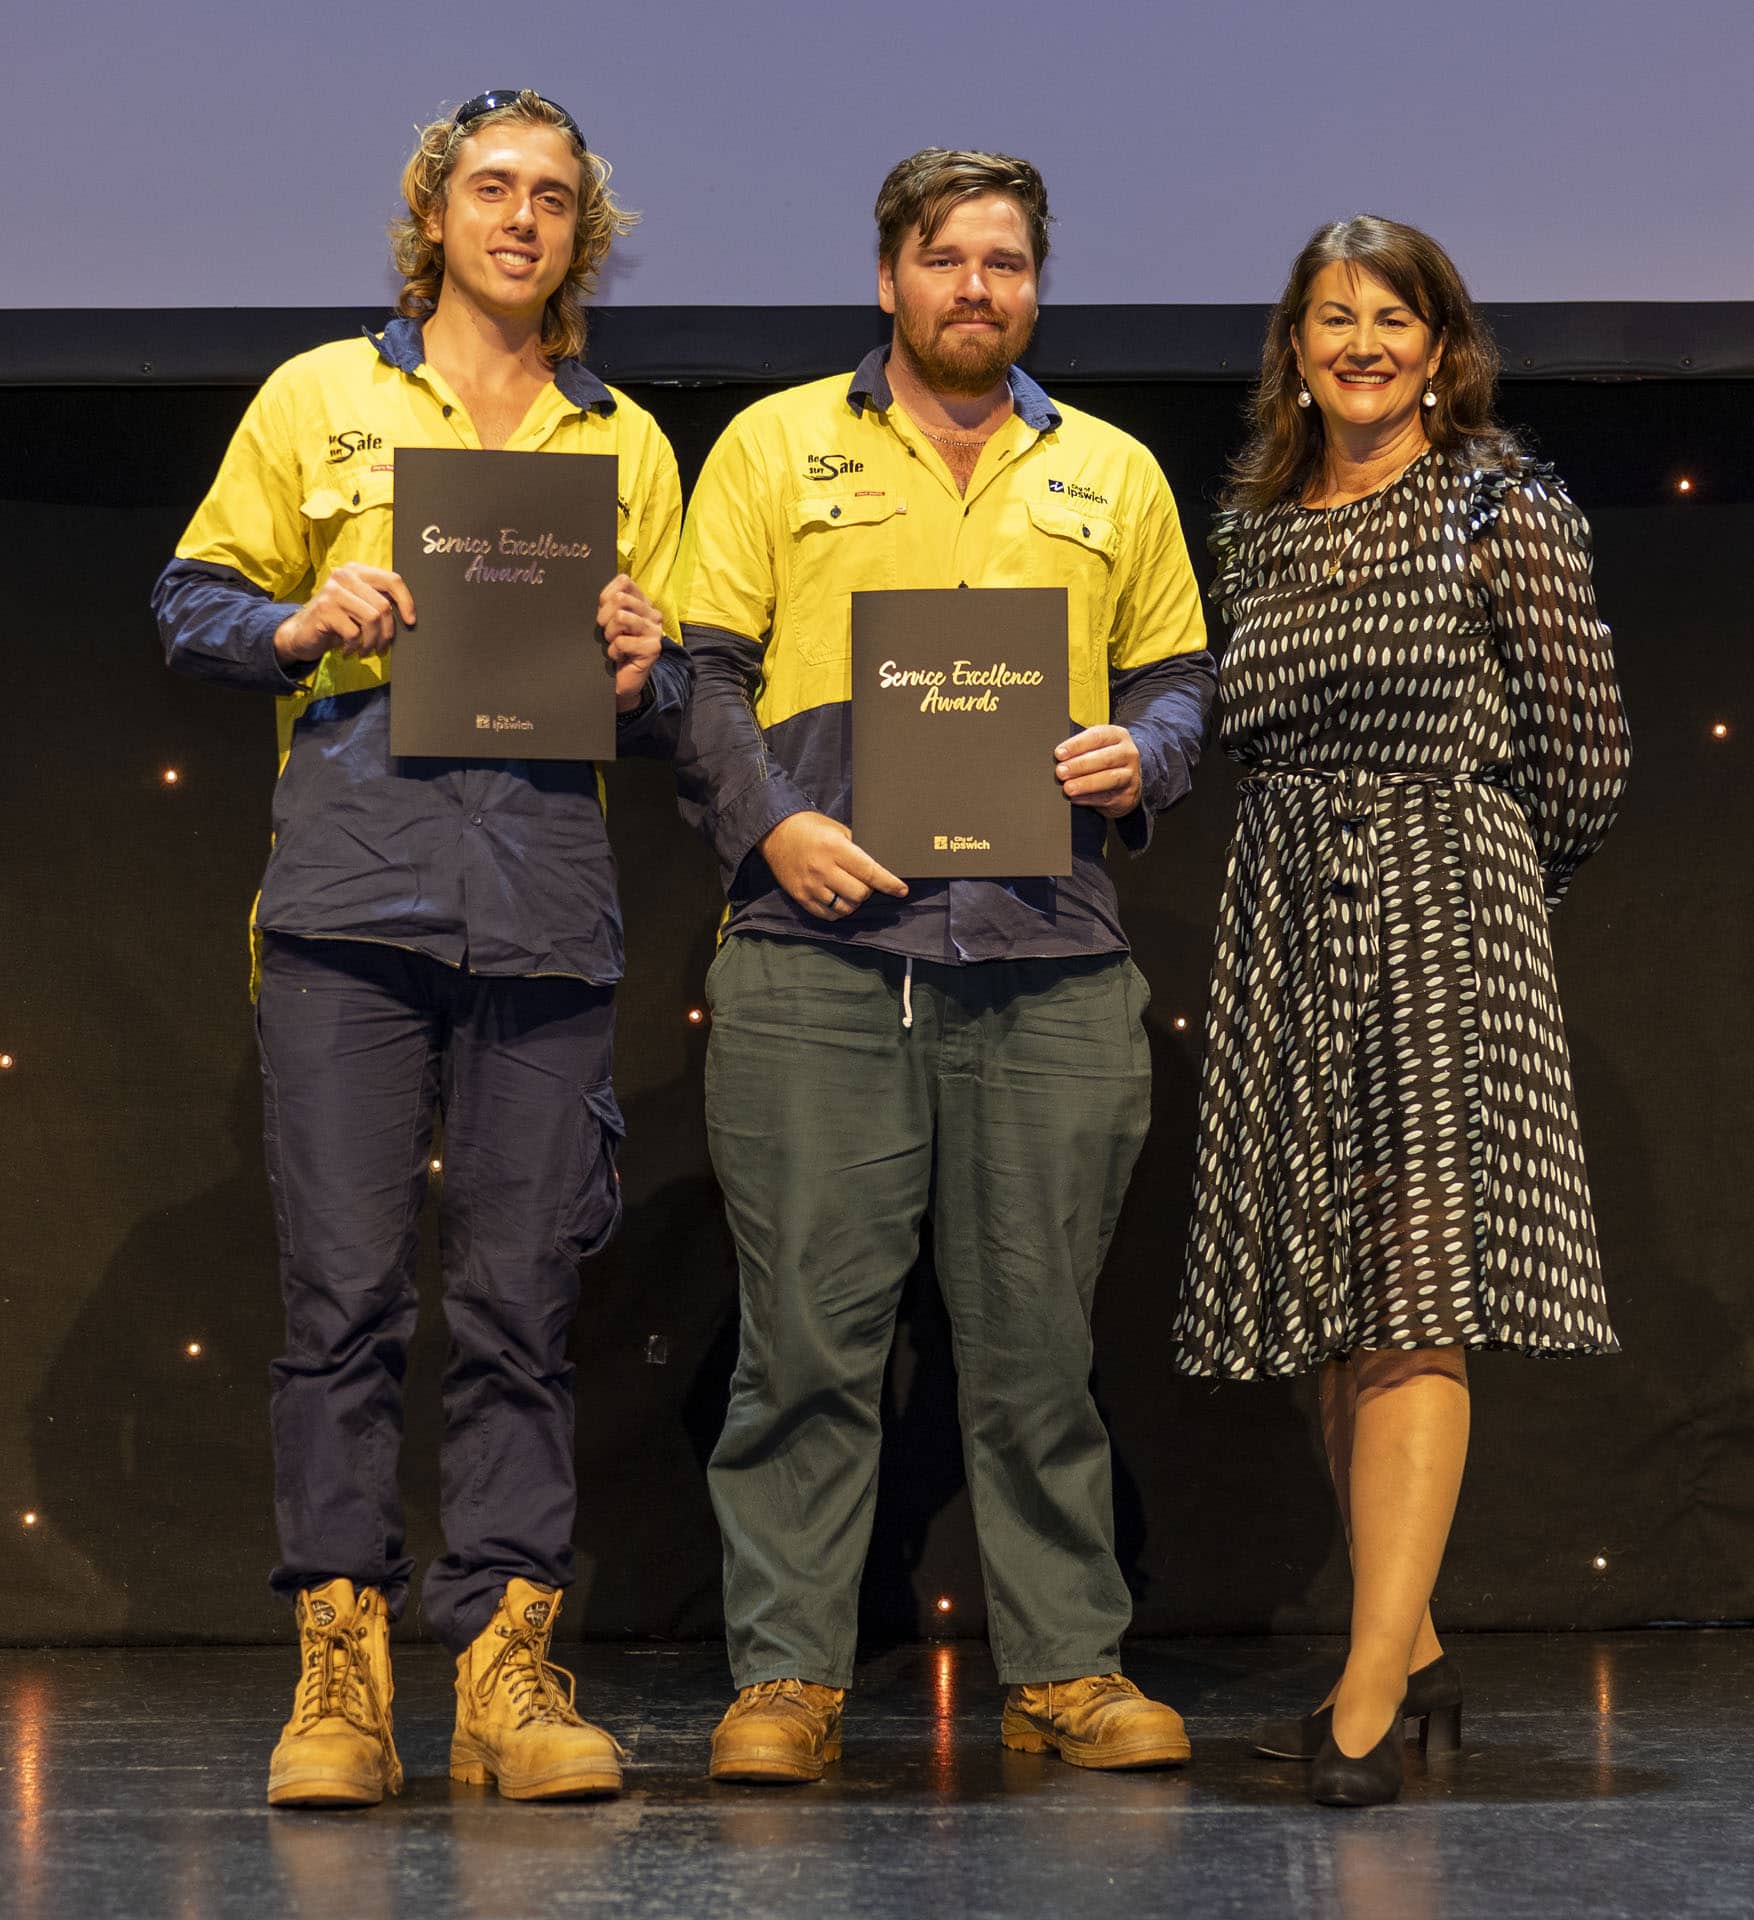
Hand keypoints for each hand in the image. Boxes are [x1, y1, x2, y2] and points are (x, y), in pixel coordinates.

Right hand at [274, 564, 414, 665]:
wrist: (302, 633)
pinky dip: (355, 646)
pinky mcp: (324, 609)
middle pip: (383, 605)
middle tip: (382, 647)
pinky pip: (354, 632)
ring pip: (372, 619)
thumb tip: (410, 617)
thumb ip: (378, 602)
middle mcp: (344, 575)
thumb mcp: (359, 606)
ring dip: (373, 641)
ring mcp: (333, 591)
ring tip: (366, 649)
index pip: (392, 580)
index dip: (406, 602)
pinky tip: (348, 649)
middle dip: (387, 633)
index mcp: (357, 571)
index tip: (410, 622)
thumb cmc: (338, 621)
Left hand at [598, 573, 664, 711]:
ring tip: (615, 645)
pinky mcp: (653, 648)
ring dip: (609, 635)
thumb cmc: (614, 647)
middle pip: (620, 599)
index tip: (605, 615)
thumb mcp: (609, 620)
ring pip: (620, 618)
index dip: (606, 598)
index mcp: (643, 602)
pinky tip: (620, 657)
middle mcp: (653, 613)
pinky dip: (613, 652)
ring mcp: (655, 631)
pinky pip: (621, 642)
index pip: (624, 581)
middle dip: (604, 618)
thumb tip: (605, 594)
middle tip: (608, 634)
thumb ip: (609, 602)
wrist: (623, 679)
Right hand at [759, 811, 908, 920]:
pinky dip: (838, 910)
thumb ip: (856, 849)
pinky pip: (828, 915)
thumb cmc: (810, 827)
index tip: (901, 890)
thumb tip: (878, 868)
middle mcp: (823, 869)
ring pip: (845, 908)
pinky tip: (838, 899)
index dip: (889, 883)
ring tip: (850, 890)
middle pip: (859, 894)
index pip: (869, 872)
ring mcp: (810, 886)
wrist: (775, 832)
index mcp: (835, 848)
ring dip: (853, 902)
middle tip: (865, 883)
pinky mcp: (800, 897)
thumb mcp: (837, 830)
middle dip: (868, 891)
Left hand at [1054, 724, 1141, 817]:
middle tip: (1061, 771)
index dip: (1077, 745)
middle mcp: (1128, 754)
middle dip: (1080, 765)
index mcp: (1118, 736)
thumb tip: (1059, 757)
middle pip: (1104, 758)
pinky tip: (1075, 798)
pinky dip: (1088, 798)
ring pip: (1110, 778)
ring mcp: (1131, 775)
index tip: (1059, 753)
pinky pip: (1107, 797)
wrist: (1127, 782)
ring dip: (1085, 783)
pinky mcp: (1127, 796)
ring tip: (1068, 787)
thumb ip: (1080, 749)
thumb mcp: (1096, 747)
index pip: (1098, 736)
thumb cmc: (1105, 760)